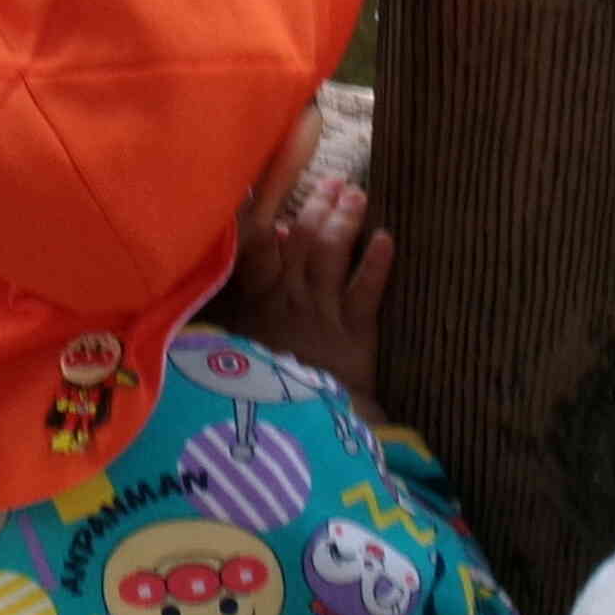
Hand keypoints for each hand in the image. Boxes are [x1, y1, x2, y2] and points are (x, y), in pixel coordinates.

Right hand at [224, 175, 391, 404]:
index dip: (271, 211)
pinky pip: (366, 294)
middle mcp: (288, 300)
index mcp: (255, 301)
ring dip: (343, 223)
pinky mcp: (354, 338)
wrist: (292, 434)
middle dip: (319, 208)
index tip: (277, 183)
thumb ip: (230, 301)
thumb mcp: (227, 344)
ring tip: (356, 195)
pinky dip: (376, 266)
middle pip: (304, 242)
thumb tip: (246, 250)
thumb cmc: (257, 389)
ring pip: (331, 258)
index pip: (259, 245)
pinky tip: (386, 239)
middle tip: (335, 180)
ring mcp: (321, 316)